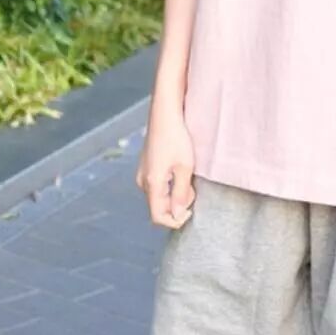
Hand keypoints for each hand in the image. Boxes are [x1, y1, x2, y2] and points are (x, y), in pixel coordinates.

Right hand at [136, 110, 195, 227]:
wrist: (165, 114)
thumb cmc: (177, 138)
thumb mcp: (185, 167)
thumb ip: (181, 193)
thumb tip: (177, 215)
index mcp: (151, 184)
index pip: (158, 217)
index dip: (175, 221)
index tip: (190, 212)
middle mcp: (142, 181)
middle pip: (158, 207)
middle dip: (176, 206)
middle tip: (193, 190)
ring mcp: (142, 173)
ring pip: (158, 196)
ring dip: (174, 195)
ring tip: (188, 178)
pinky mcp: (146, 166)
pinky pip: (157, 185)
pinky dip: (169, 185)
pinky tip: (180, 171)